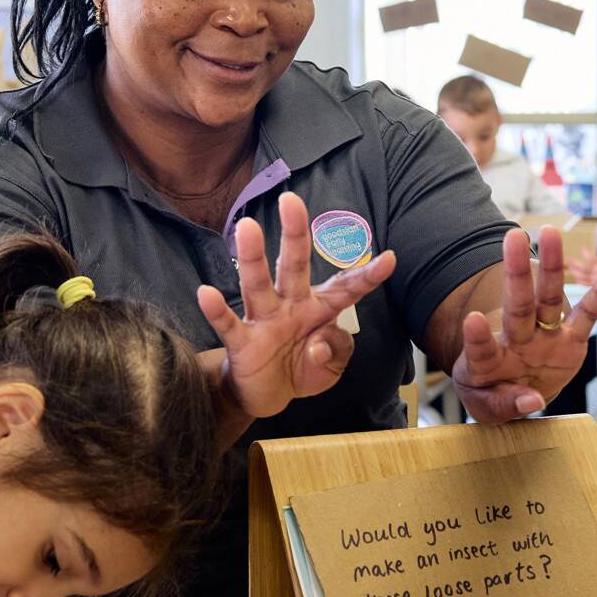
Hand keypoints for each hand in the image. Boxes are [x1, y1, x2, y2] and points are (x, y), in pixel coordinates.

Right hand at [198, 191, 395, 419]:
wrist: (265, 395)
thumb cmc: (302, 369)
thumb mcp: (331, 366)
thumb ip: (336, 351)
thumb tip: (317, 344)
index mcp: (319, 309)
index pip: (346, 288)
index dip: (366, 275)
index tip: (389, 258)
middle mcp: (291, 306)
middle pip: (294, 265)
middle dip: (294, 233)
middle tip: (290, 201)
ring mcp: (265, 321)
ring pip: (258, 283)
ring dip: (253, 257)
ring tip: (247, 228)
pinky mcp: (242, 342)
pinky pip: (228, 323)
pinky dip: (217, 309)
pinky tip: (207, 293)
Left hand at [452, 227, 596, 422]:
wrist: (516, 394)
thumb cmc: (495, 397)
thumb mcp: (489, 410)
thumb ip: (505, 406)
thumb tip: (532, 400)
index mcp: (487, 362)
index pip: (481, 350)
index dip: (478, 337)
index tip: (473, 319)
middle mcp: (515, 341)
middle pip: (517, 305)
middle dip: (516, 273)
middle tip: (514, 237)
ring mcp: (543, 336)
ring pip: (548, 298)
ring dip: (551, 266)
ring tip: (551, 232)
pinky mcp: (570, 340)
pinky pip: (588, 315)